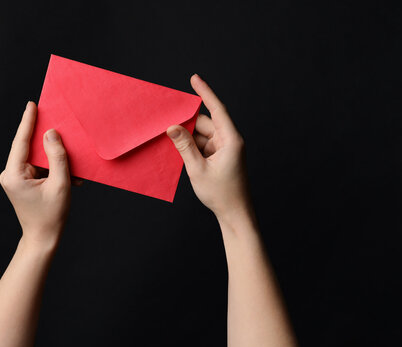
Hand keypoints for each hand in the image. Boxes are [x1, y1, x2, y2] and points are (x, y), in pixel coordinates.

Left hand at [0, 101, 71, 247]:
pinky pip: (40, 167)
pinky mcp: (23, 182)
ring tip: (73, 160)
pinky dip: (54, 169)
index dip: (28, 122)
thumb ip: (57, 157)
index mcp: (13, 174)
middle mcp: (10, 174)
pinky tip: (71, 176)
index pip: (21, 142)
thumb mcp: (60, 185)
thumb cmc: (51, 216)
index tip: (32, 104)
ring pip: (37, 157)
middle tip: (59, 121)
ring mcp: (16, 178)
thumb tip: (51, 134)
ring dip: (55, 158)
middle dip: (47, 139)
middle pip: (29, 147)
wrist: (43, 239)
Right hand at [167, 75, 251, 227]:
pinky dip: (191, 147)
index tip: (194, 78)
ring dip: (188, 138)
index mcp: (230, 140)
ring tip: (171, 142)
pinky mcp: (220, 157)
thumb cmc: (220, 194)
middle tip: (167, 122)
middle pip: (205, 123)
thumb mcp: (197, 169)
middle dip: (187, 123)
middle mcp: (229, 141)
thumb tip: (172, 126)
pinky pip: (203, 145)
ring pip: (202, 135)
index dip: (205, 92)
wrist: (234, 214)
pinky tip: (179, 152)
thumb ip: (184, 146)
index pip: (217, 109)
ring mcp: (225, 149)